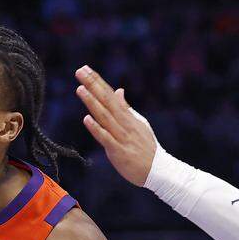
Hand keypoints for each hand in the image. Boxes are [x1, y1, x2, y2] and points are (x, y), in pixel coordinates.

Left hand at [74, 66, 157, 186]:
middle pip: (106, 101)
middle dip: (92, 85)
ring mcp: (121, 136)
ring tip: (80, 89)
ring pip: (104, 116)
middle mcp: (124, 123)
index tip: (85, 69)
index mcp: (127, 116)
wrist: (158, 170)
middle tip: (80, 71)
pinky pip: (105, 138)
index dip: (97, 82)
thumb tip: (118, 90)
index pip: (110, 95)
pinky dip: (96, 128)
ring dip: (92, 102)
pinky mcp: (118, 150)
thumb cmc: (146, 148)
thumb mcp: (138, 123)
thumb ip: (126, 108)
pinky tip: (86, 119)